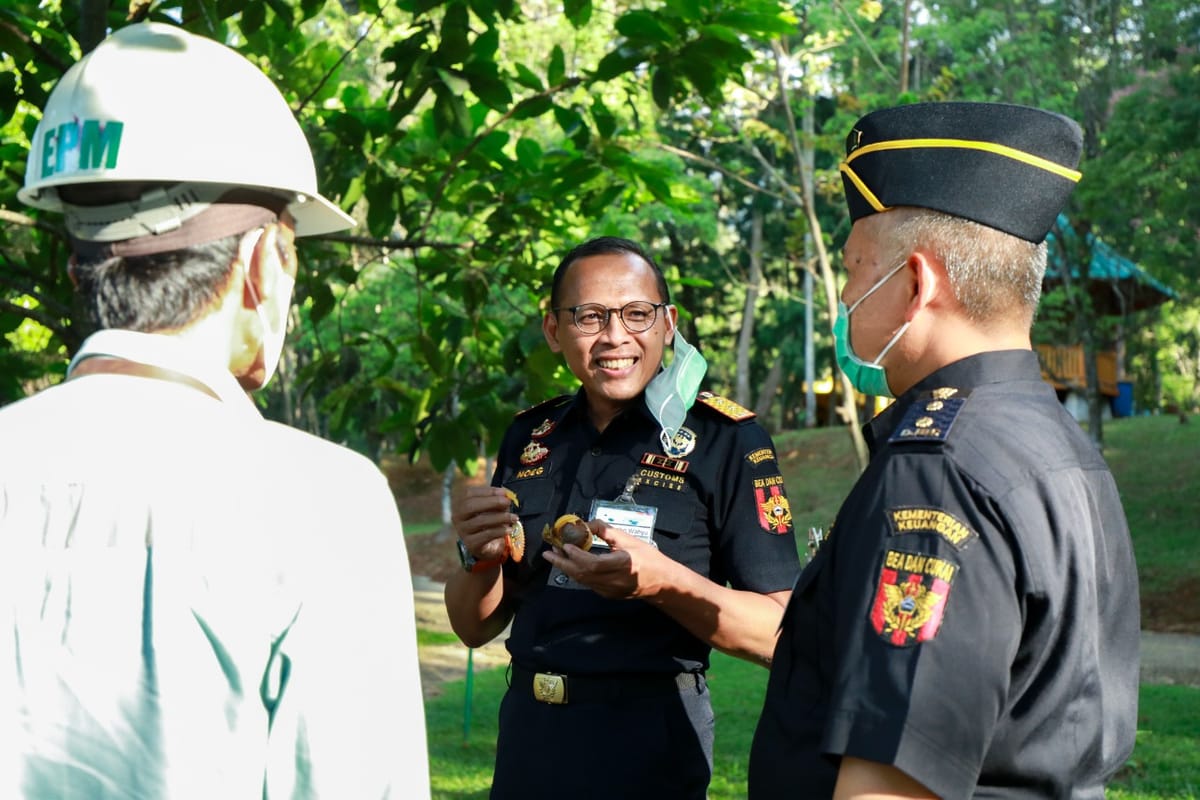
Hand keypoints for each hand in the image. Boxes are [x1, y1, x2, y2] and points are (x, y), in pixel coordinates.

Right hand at [452, 485, 516, 563]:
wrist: (487, 547)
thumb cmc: (489, 523)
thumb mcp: (492, 509)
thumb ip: (497, 501)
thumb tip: (506, 495)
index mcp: (461, 504)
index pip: (469, 493)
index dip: (487, 491)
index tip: (503, 492)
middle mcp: (458, 517)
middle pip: (470, 506)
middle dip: (491, 502)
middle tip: (507, 502)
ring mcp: (463, 531)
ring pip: (480, 521)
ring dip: (500, 517)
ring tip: (513, 517)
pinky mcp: (471, 544)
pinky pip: (486, 535)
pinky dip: (500, 531)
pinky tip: (509, 529)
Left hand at [541, 520, 665, 599]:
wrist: (662, 583)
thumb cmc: (649, 558)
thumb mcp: (630, 540)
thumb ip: (607, 532)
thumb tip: (586, 524)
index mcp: (622, 565)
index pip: (593, 564)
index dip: (577, 555)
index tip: (565, 545)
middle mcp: (614, 581)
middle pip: (582, 574)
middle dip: (562, 563)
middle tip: (548, 552)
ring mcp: (610, 591)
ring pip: (582, 580)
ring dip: (566, 567)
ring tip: (554, 555)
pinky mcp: (608, 595)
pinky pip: (587, 583)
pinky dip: (576, 573)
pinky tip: (569, 564)